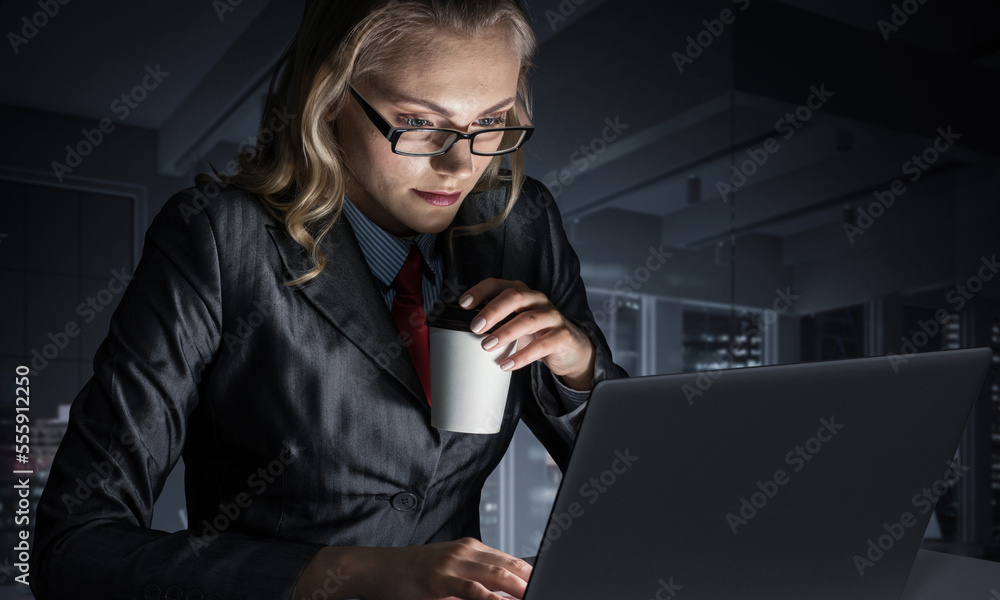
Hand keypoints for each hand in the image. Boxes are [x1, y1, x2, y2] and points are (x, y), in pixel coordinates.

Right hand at [294, 537, 531, 599]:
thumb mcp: (446, 575)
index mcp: (471, 548)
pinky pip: (472, 589)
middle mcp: (466, 550)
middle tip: (551, 591)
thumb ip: (474, 583)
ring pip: (498, 574)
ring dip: (520, 589)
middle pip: (512, 566)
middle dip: (532, 583)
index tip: (548, 586)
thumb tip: (500, 597)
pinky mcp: (439, 577)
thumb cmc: (409, 576)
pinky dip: (491, 599)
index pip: (512, 561)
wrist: (374, 569)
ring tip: (536, 596)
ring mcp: (453, 562)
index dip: (533, 576)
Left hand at [459, 278, 595, 390]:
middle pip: (515, 297)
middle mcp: (538, 300)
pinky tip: (507, 364)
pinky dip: (522, 356)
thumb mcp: (516, 323)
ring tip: (487, 346)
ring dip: (505, 333)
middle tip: (475, 327)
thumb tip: (463, 330)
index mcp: (523, 293)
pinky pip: (542, 345)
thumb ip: (496, 322)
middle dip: (492, 311)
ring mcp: (552, 317)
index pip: (499, 284)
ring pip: (528, 320)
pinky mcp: (562, 336)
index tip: (463, 304)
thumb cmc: (536, 334)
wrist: (571, 350)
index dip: (480, 291)